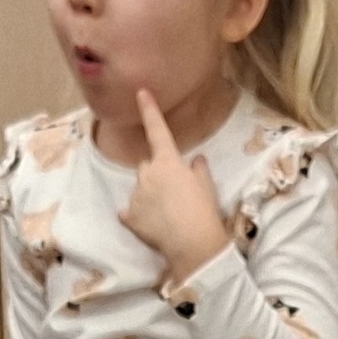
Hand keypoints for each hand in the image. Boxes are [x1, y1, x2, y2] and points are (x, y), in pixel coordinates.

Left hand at [122, 90, 230, 294]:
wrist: (194, 246)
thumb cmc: (205, 212)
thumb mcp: (208, 186)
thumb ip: (198, 170)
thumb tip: (196, 161)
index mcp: (168, 162)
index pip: (157, 130)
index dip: (150, 110)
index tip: (141, 92)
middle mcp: (147, 173)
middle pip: (147, 166)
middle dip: (156, 175)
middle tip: (174, 194)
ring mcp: (136, 195)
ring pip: (139, 189)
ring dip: (148, 196)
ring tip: (167, 215)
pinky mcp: (129, 216)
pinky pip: (129, 213)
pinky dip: (137, 218)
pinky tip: (152, 227)